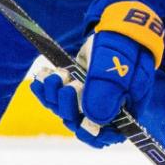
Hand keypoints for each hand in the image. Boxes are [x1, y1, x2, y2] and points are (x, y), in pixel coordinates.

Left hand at [31, 62, 164, 147]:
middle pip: (79, 123)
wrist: (119, 29)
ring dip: (54, 94)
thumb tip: (91, 123)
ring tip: (56, 74)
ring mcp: (89, 99)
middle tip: (70, 84)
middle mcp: (105, 109)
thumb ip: (106, 96)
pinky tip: (40, 79)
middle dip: (68, 105)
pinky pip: (54, 98)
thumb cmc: (125, 51)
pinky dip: (44, 90)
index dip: (91, 134)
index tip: (81, 122)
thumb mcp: (118, 72)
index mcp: (124, 111)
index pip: (108, 136)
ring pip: (63, 110)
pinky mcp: (75, 87)